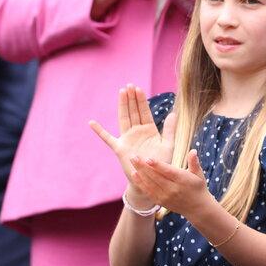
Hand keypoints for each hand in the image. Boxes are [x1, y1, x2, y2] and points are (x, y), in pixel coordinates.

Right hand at [89, 84, 177, 209]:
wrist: (151, 180)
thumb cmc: (161, 164)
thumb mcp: (168, 145)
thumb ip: (170, 130)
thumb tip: (174, 113)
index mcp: (149, 130)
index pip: (144, 111)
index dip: (141, 100)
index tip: (138, 88)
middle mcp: (137, 132)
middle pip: (133, 111)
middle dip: (131, 98)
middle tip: (129, 85)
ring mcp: (127, 139)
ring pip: (124, 118)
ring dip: (122, 106)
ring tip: (121, 92)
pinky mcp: (119, 148)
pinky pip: (107, 138)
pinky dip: (99, 131)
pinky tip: (92, 123)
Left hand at [131, 150, 210, 219]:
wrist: (197, 208)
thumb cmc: (198, 187)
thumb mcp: (199, 174)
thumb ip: (194, 162)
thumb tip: (193, 151)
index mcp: (183, 180)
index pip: (168, 172)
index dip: (158, 165)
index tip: (148, 159)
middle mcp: (173, 189)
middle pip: (156, 177)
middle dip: (144, 166)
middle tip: (134, 156)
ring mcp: (166, 196)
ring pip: (150, 184)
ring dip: (140, 173)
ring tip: (132, 162)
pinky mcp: (161, 201)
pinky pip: (148, 191)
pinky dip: (141, 183)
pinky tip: (134, 174)